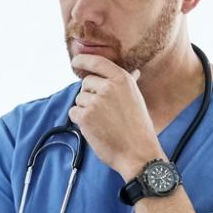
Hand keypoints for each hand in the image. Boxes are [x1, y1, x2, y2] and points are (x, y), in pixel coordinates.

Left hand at [69, 55, 164, 181]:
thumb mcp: (137, 99)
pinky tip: (94, 127)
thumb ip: (129, 83)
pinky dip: (80, 120)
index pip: (97, 62)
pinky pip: (73, 112)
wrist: (138, 152)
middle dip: (90, 95)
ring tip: (103, 121)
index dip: (83, 60)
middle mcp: (109, 87)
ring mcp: (96, 101)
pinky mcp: (85, 116)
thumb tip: (134, 72)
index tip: (75, 61)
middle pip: (85, 83)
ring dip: (85, 109)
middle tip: (104, 112)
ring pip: (79, 99)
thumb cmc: (138, 128)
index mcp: (122, 79)